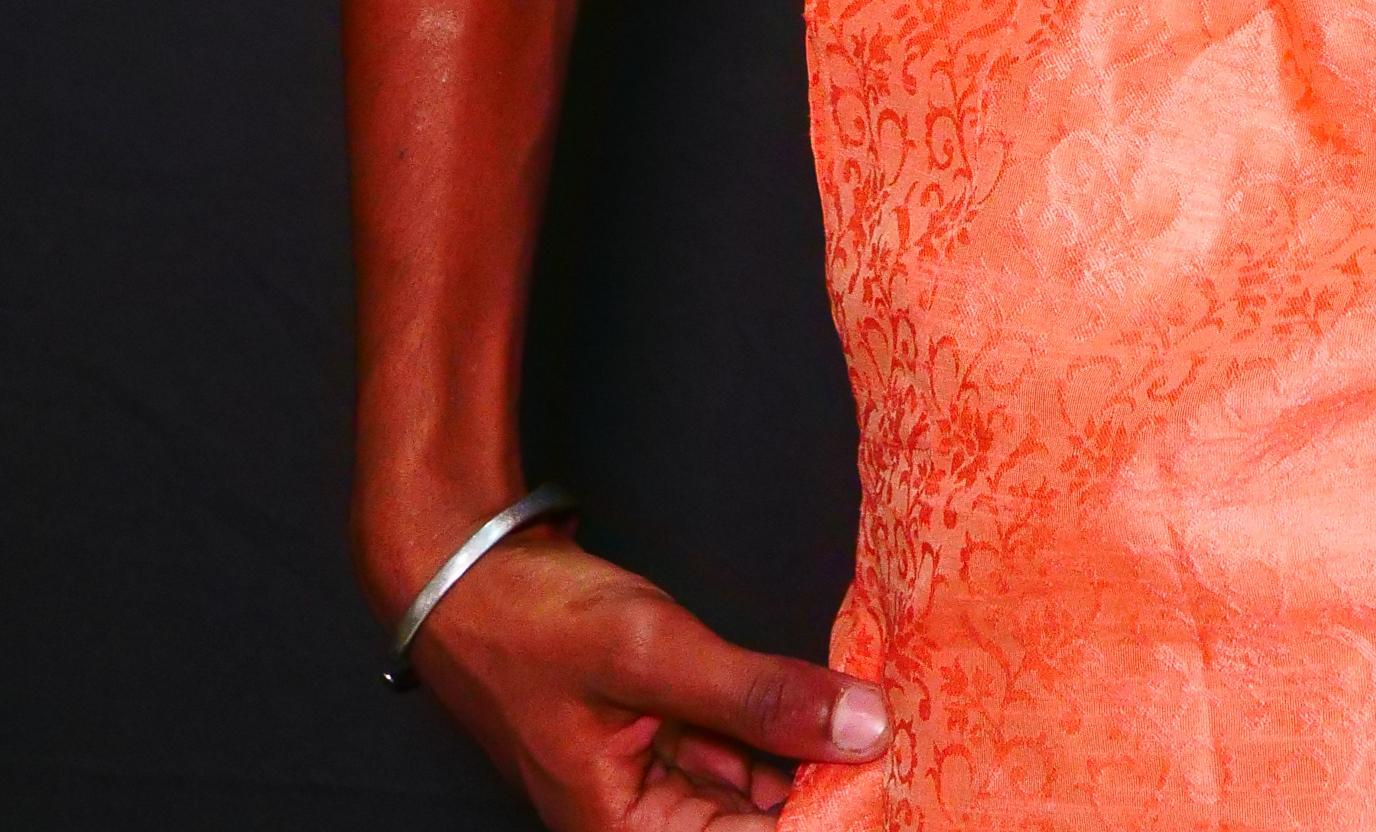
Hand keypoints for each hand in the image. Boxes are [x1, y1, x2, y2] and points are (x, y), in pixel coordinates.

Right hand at [386, 519, 888, 824]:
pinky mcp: (666, 730)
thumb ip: (759, 695)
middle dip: (825, 781)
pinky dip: (780, 718)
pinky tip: (832, 697)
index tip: (890, 777)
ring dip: (811, 748)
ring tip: (875, 713)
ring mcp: (656, 774)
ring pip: (757, 779)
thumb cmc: (534, 625)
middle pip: (760, 820)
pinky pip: (739, 740)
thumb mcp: (653, 655)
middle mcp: (644, 819)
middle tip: (895, 738)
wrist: (473, 575)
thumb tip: (861, 728)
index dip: (825, 815)